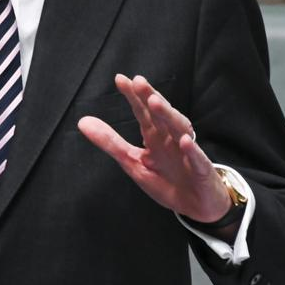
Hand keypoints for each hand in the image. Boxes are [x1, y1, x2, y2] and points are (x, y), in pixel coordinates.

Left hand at [78, 74, 230, 223]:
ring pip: (178, 128)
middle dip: (150, 97)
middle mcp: (171, 138)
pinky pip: (197, 158)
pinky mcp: (201, 170)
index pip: (143, 111)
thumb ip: (110, 142)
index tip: (120, 79)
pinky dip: (191, 149)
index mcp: (155, 136)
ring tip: (155, 102)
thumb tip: (82, 122)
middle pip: (161, 114)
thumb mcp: (133, 162)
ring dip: (168, 115)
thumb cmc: (167, 180)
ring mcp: (187, 152)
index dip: (133, 96)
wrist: (196, 205)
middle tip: (138, 82)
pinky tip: (183, 140)